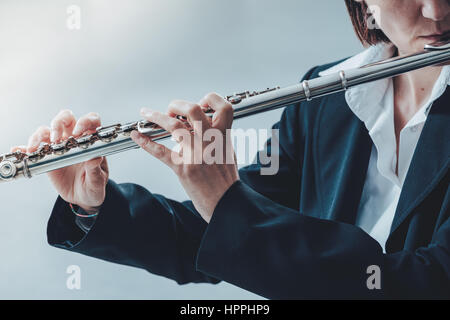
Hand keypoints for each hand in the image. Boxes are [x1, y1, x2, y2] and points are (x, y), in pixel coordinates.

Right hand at [11, 110, 108, 213]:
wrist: (81, 197)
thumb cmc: (93, 186)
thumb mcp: (97, 181)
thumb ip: (96, 170)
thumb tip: (95, 158)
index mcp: (92, 141)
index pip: (91, 121)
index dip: (85, 121)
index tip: (77, 132)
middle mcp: (75, 139)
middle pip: (66, 118)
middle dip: (59, 123)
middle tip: (56, 139)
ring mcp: (59, 146)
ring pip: (47, 130)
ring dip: (39, 135)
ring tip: (35, 148)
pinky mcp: (47, 155)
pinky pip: (34, 148)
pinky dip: (24, 147)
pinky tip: (19, 151)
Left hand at [130, 93, 238, 222]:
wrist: (226, 203)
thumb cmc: (227, 181)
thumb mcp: (228, 153)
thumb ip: (217, 138)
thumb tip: (202, 127)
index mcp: (224, 136)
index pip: (223, 107)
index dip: (211, 99)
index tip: (201, 103)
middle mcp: (210, 142)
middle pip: (193, 110)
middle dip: (177, 105)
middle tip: (171, 109)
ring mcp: (196, 154)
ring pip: (174, 127)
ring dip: (156, 116)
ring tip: (147, 113)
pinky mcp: (183, 169)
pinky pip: (160, 152)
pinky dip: (145, 142)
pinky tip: (137, 136)